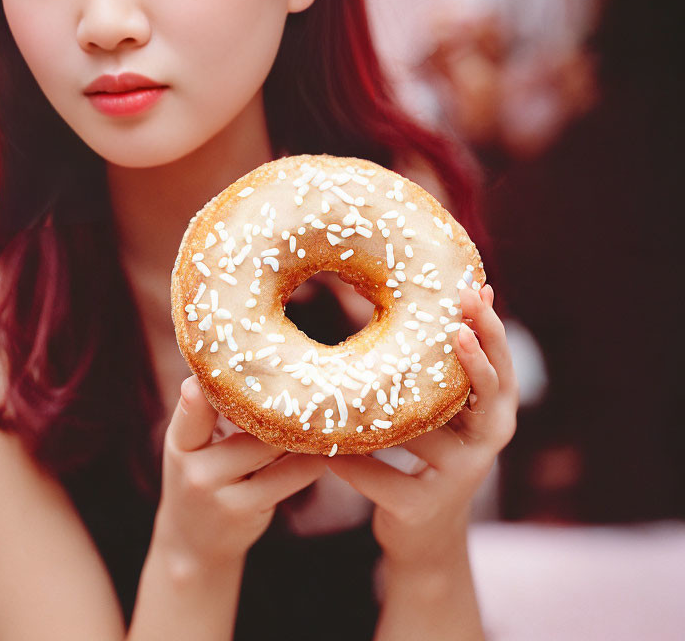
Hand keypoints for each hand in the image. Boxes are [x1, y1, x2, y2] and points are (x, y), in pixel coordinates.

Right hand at [154, 376, 325, 571]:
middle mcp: (196, 470)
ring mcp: (221, 495)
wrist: (192, 546)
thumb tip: (255, 368)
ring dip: (299, 428)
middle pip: (246, 424)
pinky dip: (310, 459)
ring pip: (272, 447)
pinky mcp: (248, 512)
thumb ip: (208, 412)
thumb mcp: (189, 446)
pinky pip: (290, 477)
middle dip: (275, 402)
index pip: (191, 410)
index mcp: (179, 443)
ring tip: (322, 407)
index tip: (226, 365)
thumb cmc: (199, 477)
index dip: (204, 389)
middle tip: (306, 376)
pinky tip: (324, 447)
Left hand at [327, 283, 517, 567]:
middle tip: (457, 325)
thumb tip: (421, 294)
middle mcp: (488, 443)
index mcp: (493, 413)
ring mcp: (458, 478)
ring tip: (360, 386)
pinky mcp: (421, 507)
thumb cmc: (429, 458)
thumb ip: (440, 372)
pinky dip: (353, 465)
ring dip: (395, 415)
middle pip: (490, 391)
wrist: (423, 538)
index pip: (499, 363)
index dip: (489, 327)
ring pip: (426, 435)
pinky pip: (382, 477)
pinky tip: (328, 453)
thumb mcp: (442, 414)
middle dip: (476, 353)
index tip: (475, 290)